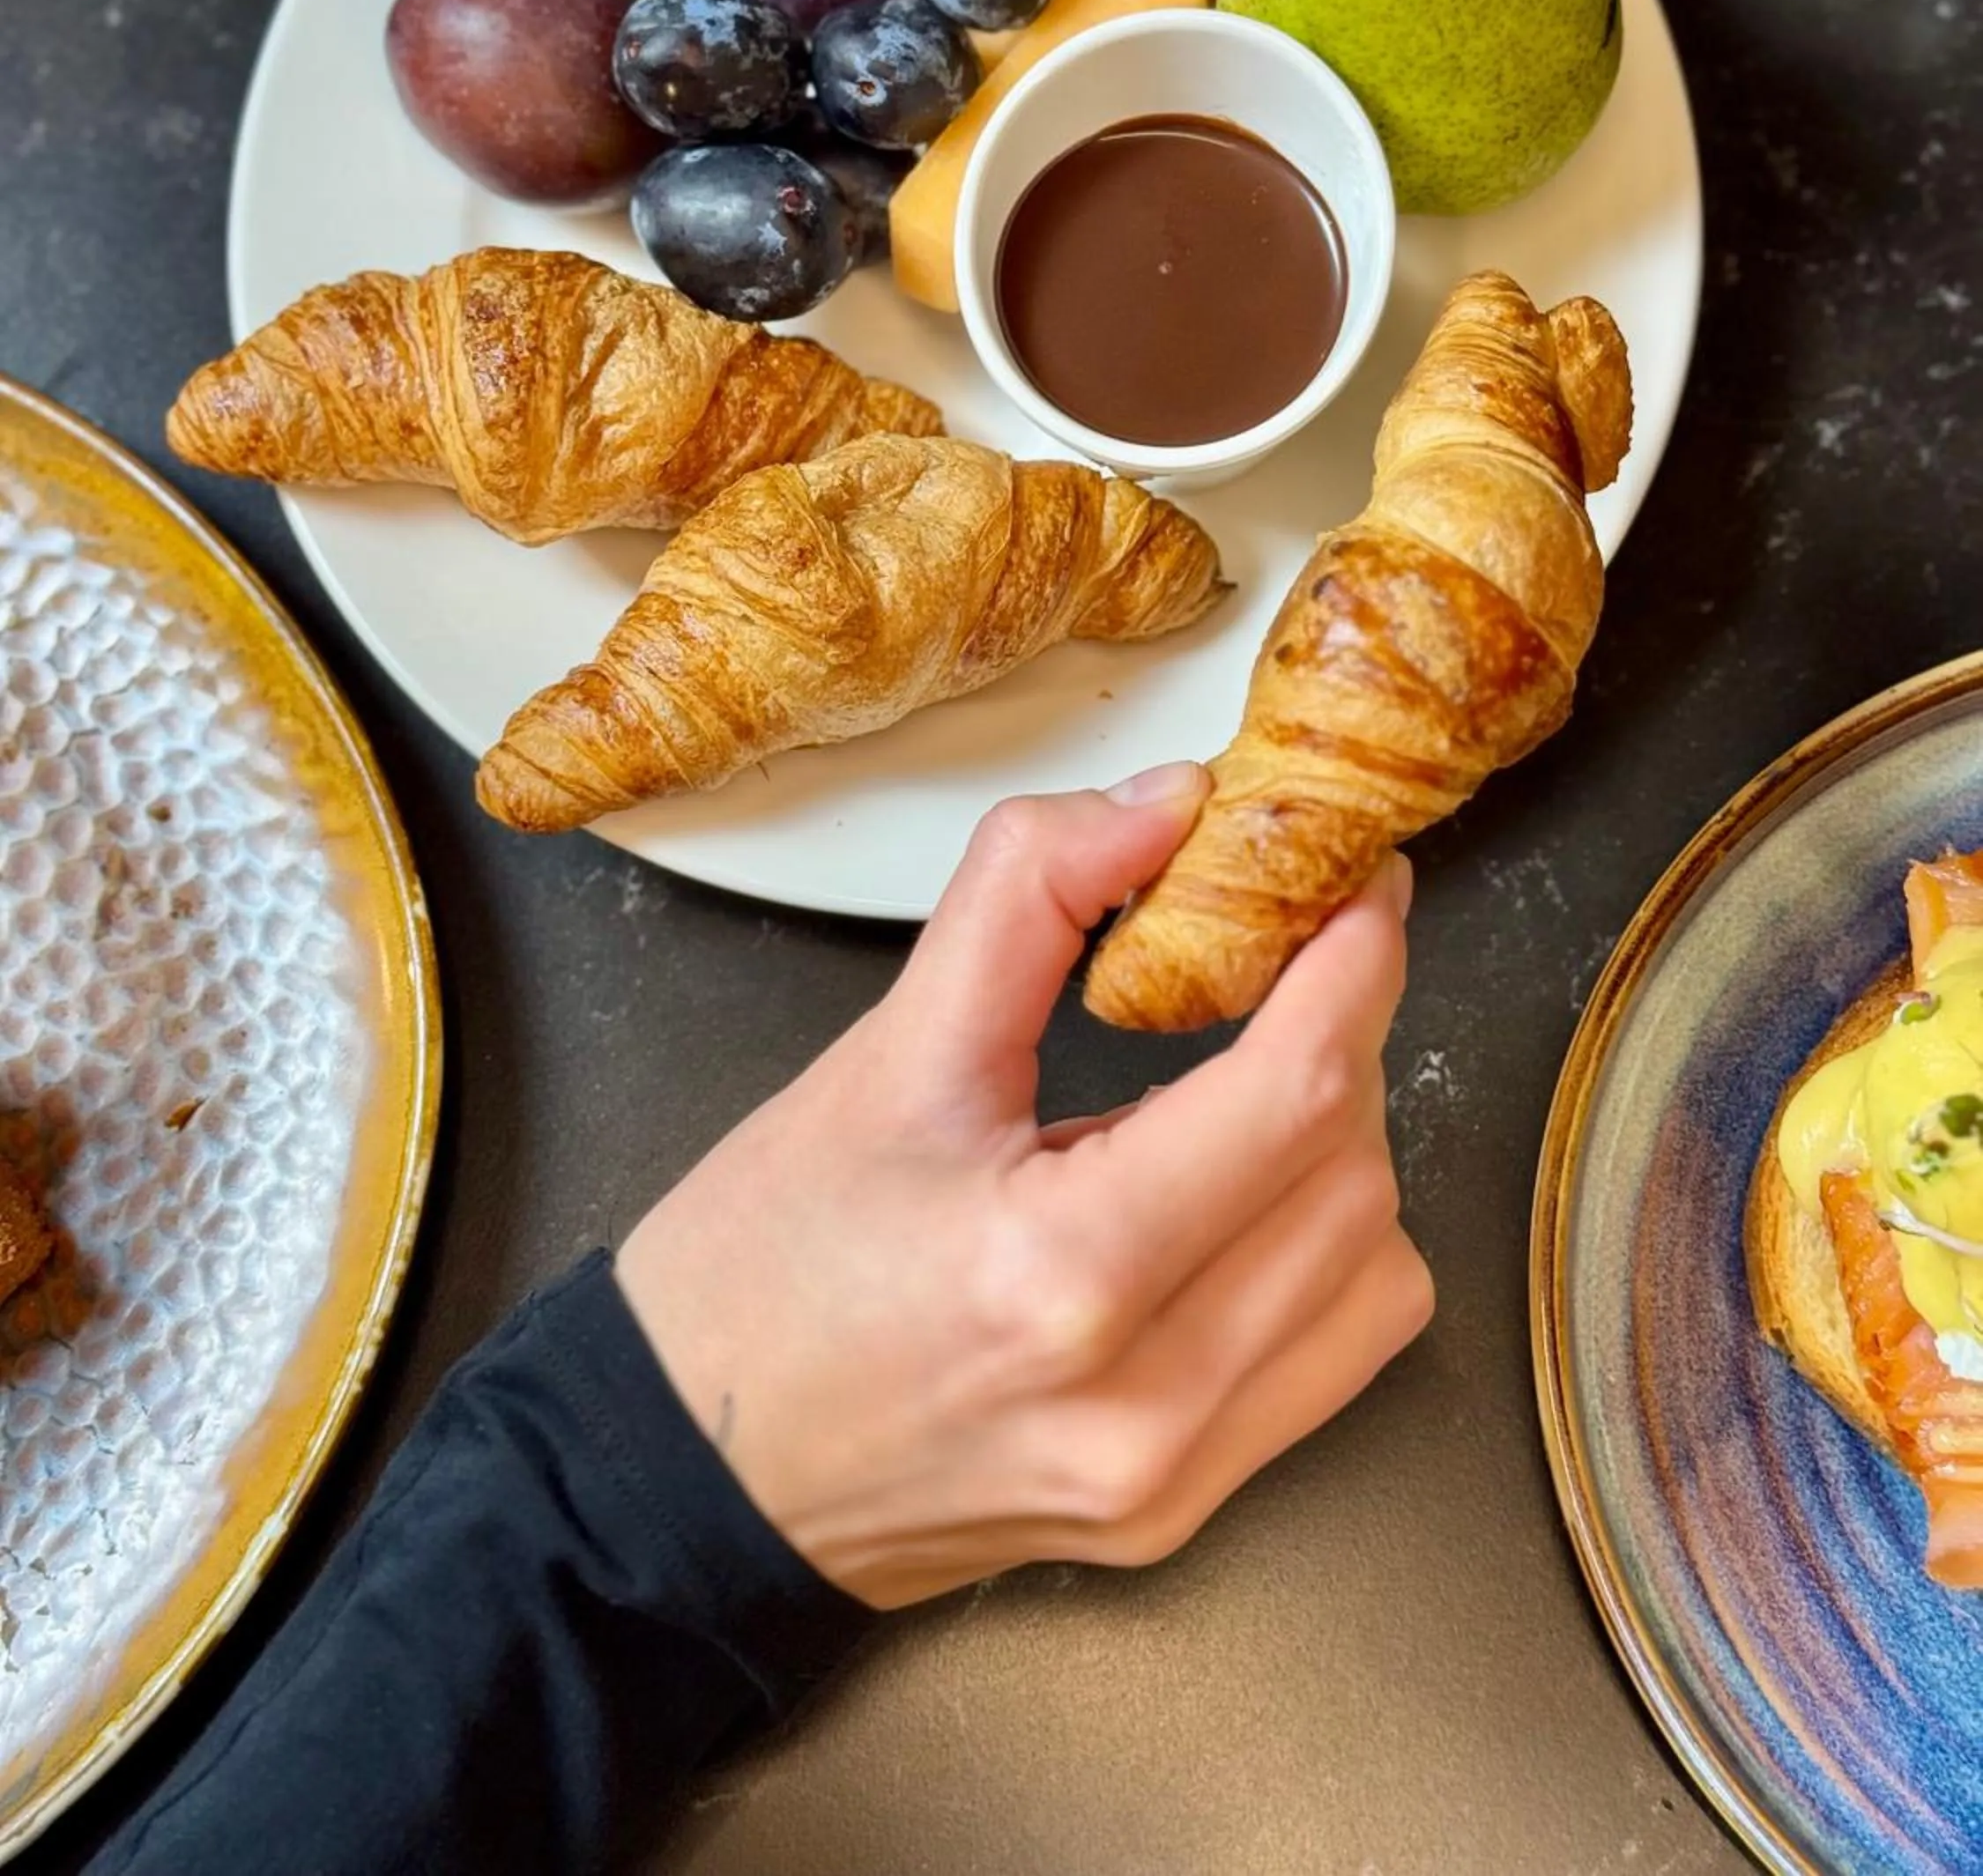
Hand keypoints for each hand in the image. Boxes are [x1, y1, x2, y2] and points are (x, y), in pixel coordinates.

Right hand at [616, 764, 1431, 1608]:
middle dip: (1345, 1040)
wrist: (691, 1476)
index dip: (1354, 969)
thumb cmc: (762, 1269)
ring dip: (1341, 1150)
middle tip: (1297, 958)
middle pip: (1351, 1175)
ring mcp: (1169, 1479)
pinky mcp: (1179, 1512)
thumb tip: (1168, 807)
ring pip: (1374, 1272)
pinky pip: (1336, 1358)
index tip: (1359, 889)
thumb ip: (1029, 899)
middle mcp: (1139, 1404)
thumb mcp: (882, 1052)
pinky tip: (1235, 1199)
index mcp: (1059, 1275)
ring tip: (1252, 1083)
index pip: (1292, 1098)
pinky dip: (1323, 1253)